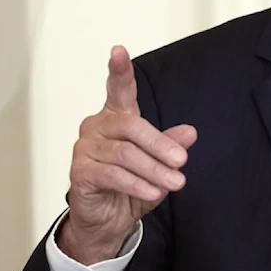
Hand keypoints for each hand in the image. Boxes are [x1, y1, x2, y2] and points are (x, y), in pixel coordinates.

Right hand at [58, 45, 196, 264]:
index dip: (119, 70)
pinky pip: (112, 174)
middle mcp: (97, 127)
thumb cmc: (131, 186)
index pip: (118, 89)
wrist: (109, 220)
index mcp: (117, 117)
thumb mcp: (159, 164)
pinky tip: (152, 192)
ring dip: (154, 170)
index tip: (118, 50)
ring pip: (125, 153)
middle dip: (160, 145)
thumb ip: (171, 145)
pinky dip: (136, 183)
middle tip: (181, 162)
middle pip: (131, 126)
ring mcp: (85, 148)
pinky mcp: (79, 172)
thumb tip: (190, 133)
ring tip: (174, 182)